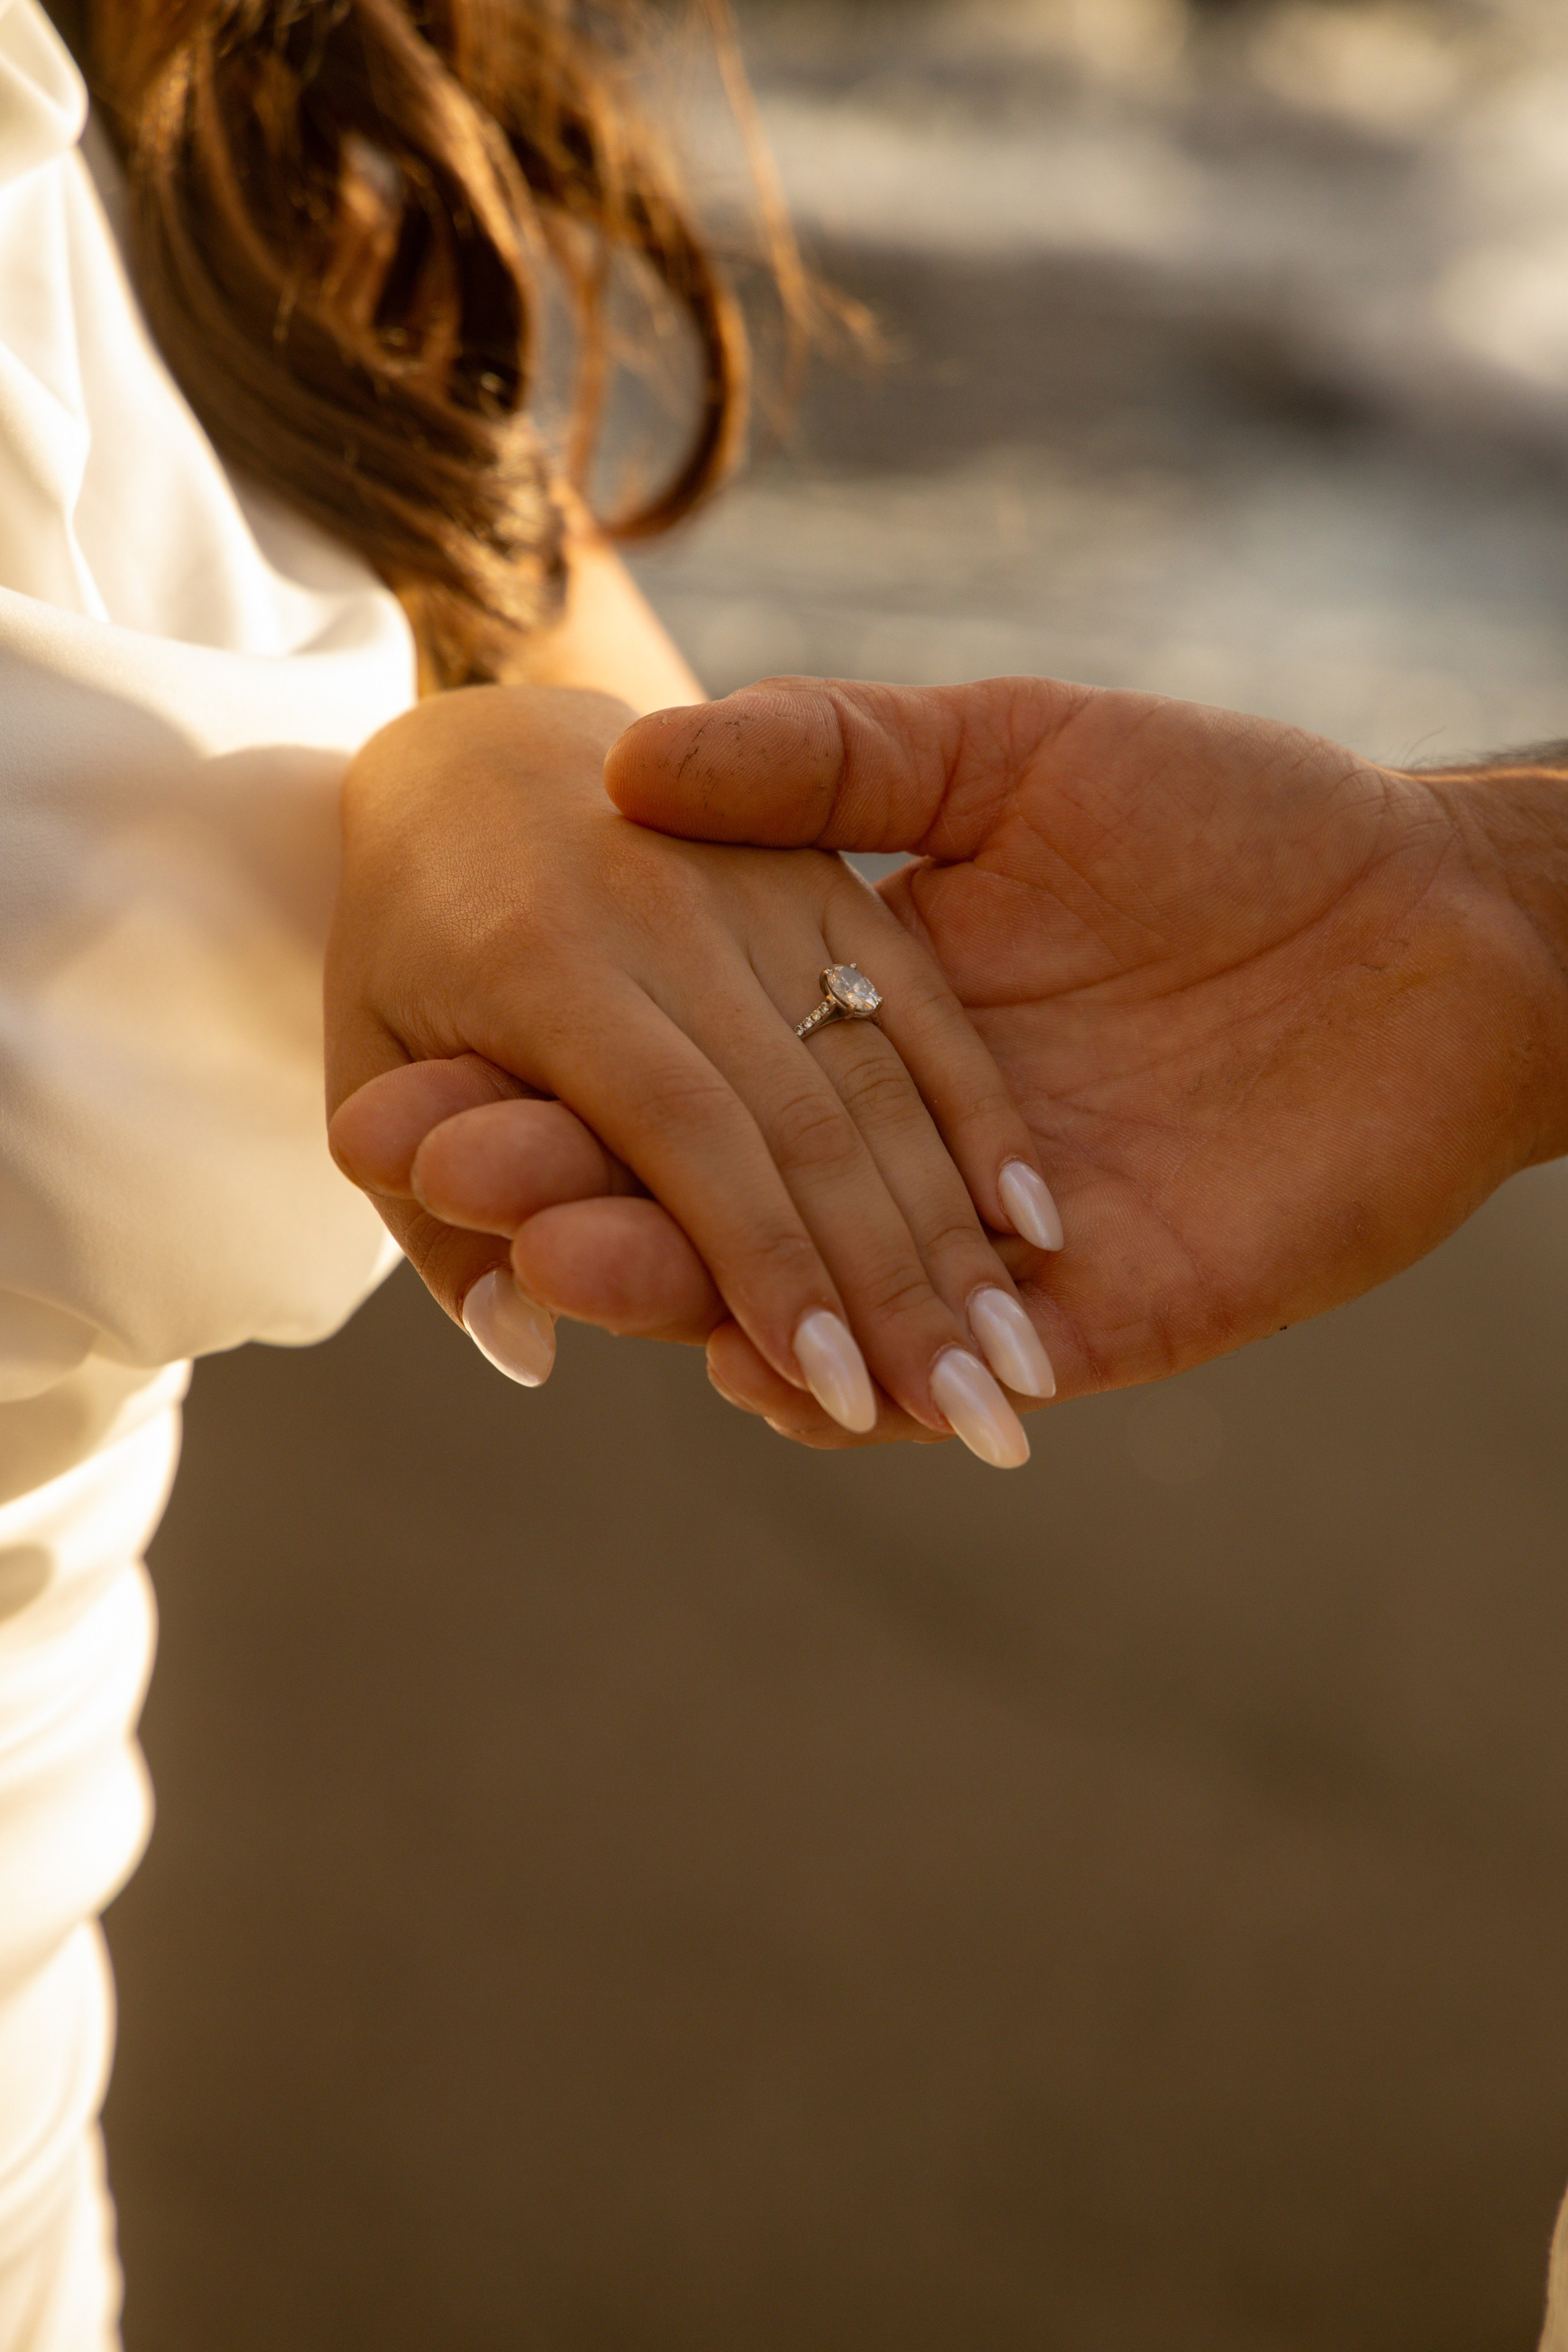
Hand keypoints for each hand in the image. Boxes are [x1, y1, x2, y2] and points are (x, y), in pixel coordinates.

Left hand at [325, 683, 1059, 1465]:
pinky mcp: (824, 870)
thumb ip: (437, 1224)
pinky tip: (1030, 1220)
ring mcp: (756, 881)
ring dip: (949, 1223)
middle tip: (966, 1413)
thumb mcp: (371, 1057)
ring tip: (1010, 1357)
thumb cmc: (403, 934)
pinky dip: (974, 1111)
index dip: (760, 1263)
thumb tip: (522, 1348)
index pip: (679, 1134)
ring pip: (877, 1071)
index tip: (828, 1388)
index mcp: (540, 959)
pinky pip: (916, 1000)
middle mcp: (661, 912)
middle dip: (886, 1278)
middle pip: (801, 1116)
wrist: (481, 745)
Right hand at [338, 677, 1567, 1446]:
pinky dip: (854, 1375)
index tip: (413, 1071)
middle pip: (714, 1187)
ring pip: (810, 1290)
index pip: (678, 1065)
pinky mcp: (1105, 1315)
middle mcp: (905, 1140)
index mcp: (865, 1007)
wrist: (1439, 913)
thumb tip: (632, 766)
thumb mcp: (1010, 751)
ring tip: (558, 1258)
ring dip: (685, 1285)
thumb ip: (836, 760)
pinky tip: (755, 1372)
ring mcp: (994, 1240)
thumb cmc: (1234, 814)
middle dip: (577, 1183)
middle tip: (445, 1177)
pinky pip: (957, 1362)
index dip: (550, 1078)